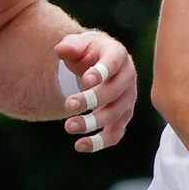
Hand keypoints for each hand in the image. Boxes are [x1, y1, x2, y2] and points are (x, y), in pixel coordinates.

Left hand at [56, 30, 136, 152]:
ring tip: (69, 126)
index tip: (85, 81)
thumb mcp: (78, 44)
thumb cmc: (88, 52)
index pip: (113, 63)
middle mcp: (127, 77)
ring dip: (92, 123)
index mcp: (118, 55)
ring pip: (115, 115)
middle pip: (115, 92)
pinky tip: (80, 146)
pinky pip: (115, 134)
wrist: (100, 65)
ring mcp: (128, 99)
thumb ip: (70, 46)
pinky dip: (99, 142)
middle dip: (91, 100)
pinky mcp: (123, 117)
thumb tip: (61, 50)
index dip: (101, 72)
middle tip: (67, 105)